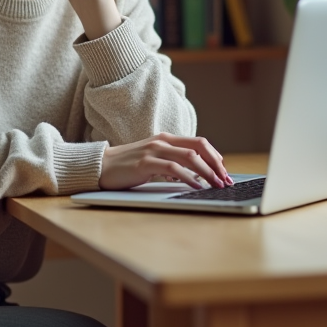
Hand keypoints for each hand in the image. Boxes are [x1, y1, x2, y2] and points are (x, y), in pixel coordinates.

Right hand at [100, 133, 232, 189]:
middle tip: (226, 179)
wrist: (100, 166)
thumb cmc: (127, 166)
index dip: (215, 157)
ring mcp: (153, 151)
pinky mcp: (145, 163)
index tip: (224, 172)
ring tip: (217, 185)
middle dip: (216, 164)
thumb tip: (195, 175)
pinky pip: (173, 169)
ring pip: (190, 157)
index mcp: (166, 139)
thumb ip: (171, 162)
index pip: (199, 143)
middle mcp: (162, 141)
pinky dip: (189, 178)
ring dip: (207, 173)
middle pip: (199, 147)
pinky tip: (196, 187)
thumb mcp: (153, 160)